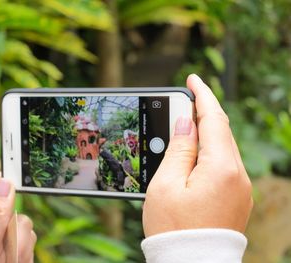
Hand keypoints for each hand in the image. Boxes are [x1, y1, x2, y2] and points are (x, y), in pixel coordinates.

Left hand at [0, 173, 36, 262]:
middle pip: (11, 204)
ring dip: (20, 239)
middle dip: (13, 221)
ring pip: (24, 219)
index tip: (13, 184)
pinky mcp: (21, 236)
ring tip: (10, 253)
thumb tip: (4, 184)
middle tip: (7, 235)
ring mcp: (8, 228)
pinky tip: (17, 254)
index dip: (2, 182)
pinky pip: (31, 232)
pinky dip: (26, 245)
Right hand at [143, 74, 252, 236]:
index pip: (214, 119)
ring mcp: (240, 187)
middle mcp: (238, 175)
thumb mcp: (166, 184)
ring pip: (224, 147)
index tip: (193, 79)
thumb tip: (185, 122)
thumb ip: (179, 148)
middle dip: (203, 111)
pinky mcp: (236, 197)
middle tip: (183, 100)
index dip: (202, 95)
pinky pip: (225, 164)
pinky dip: (210, 151)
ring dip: (206, 132)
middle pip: (221, 131)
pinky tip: (194, 153)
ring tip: (184, 126)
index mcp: (221, 168)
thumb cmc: (173, 229)